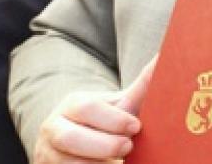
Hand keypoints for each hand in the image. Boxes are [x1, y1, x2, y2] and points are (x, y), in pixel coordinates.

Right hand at [32, 56, 155, 162]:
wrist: (77, 144)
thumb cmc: (104, 121)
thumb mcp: (118, 105)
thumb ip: (140, 87)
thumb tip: (164, 57)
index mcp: (72, 105)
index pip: (87, 107)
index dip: (113, 119)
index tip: (136, 127)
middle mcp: (53, 128)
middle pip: (70, 137)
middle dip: (103, 145)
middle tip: (128, 147)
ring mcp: (47, 153)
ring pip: (65, 162)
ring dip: (95, 163)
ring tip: (118, 162)